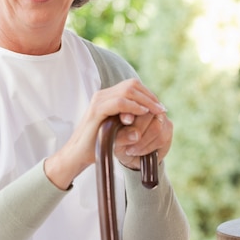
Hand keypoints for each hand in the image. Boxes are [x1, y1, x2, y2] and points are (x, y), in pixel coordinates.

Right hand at [45, 78, 168, 188]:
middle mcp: (102, 95)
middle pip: (131, 85)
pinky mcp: (96, 111)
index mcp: (107, 98)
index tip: (160, 108)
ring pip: (127, 90)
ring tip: (156, 111)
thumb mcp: (117, 132)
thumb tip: (149, 113)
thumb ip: (130, 122)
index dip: (148, 95)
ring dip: (145, 100)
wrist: (77, 155)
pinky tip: (143, 113)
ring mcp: (98, 101)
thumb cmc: (96, 145)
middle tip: (161, 109)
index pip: (132, 86)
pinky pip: (119, 102)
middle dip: (149, 96)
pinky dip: (133, 106)